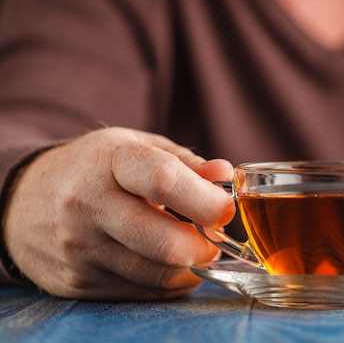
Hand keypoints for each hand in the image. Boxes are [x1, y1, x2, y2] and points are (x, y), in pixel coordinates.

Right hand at [3, 127, 233, 299]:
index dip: (207, 201)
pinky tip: (166, 263)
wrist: (19, 200)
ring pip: (158, 275)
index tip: (225, 209)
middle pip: (166, 243)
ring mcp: (78, 248)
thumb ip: (184, 163)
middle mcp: (88, 205)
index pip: (163, 180)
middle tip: (212, 237)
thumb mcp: (135, 147)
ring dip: (190, 268)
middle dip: (205, 247)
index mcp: (110, 161)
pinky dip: (166, 282)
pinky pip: (140, 292)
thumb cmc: (94, 168)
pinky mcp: (75, 282)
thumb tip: (226, 175)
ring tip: (192, 249)